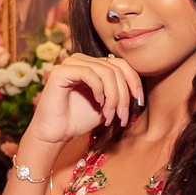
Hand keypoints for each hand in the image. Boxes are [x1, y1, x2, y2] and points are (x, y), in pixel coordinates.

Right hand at [21, 52, 142, 149]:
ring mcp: (71, 63)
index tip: (140, 101)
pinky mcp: (61, 71)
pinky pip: (89, 74)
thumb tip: (138, 87)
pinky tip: (98, 103)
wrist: (56, 134)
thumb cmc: (79, 120)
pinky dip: (99, 90)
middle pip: (116, 69)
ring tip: (110, 115)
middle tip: (122, 116)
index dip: (134, 81)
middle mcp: (82, 60)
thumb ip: (119, 92)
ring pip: (106, 72)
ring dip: (113, 97)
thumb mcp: (107, 105)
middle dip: (124, 95)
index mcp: (93, 65)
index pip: (121, 64)